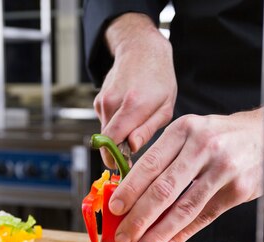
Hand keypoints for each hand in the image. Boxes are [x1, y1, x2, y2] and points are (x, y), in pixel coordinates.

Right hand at [95, 13, 176, 167]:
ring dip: (118, 137)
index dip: (116, 160)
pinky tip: (127, 114)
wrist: (141, 50)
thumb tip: (132, 148)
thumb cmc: (158, 79)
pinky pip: (105, 123)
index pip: (113, 142)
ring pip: (105, 133)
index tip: (125, 169)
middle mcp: (113, 103)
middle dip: (117, 153)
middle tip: (132, 156)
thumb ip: (147, 130)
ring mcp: (103, 101)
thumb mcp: (166, 107)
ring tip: (135, 126)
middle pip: (106, 142)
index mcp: (134, 105)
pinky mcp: (98, 101)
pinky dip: (115, 125)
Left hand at [109, 109, 263, 241]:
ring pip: (184, 208)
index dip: (129, 190)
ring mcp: (223, 169)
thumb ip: (165, 158)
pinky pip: (205, 216)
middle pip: (164, 189)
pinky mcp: (238, 189)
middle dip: (139, 218)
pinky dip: (184, 232)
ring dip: (159, 233)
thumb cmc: (221, 136)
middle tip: (123, 237)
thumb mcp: (192, 133)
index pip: (149, 164)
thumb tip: (133, 195)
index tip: (114, 209)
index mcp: (184, 130)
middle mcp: (203, 147)